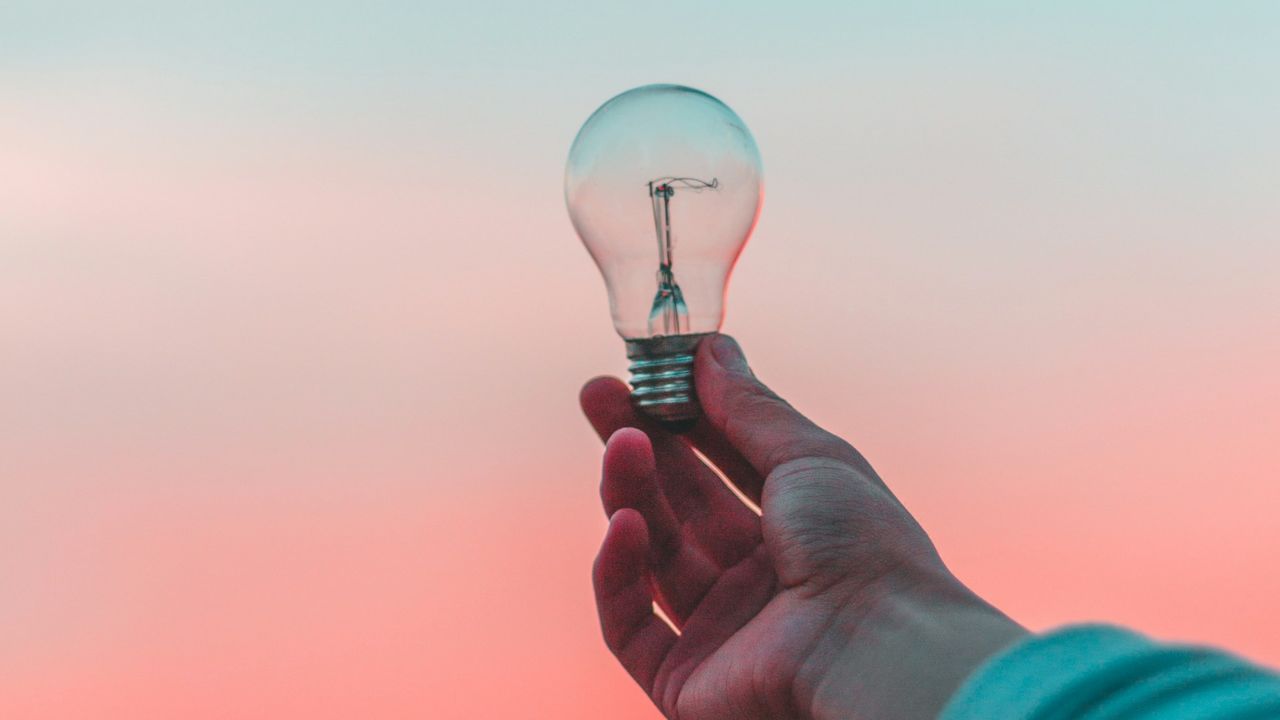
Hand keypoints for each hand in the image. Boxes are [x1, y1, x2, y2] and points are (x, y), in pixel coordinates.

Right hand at [582, 335, 1025, 719]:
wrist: (876, 649)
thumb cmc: (862, 547)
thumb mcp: (809, 457)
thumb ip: (749, 408)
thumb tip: (711, 349)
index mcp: (799, 529)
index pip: (724, 464)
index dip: (684, 417)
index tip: (647, 372)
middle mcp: (759, 578)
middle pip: (680, 503)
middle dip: (638, 445)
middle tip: (598, 394)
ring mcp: (721, 630)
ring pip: (653, 554)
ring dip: (631, 493)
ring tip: (620, 443)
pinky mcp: (684, 679)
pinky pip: (630, 622)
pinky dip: (619, 572)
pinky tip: (624, 524)